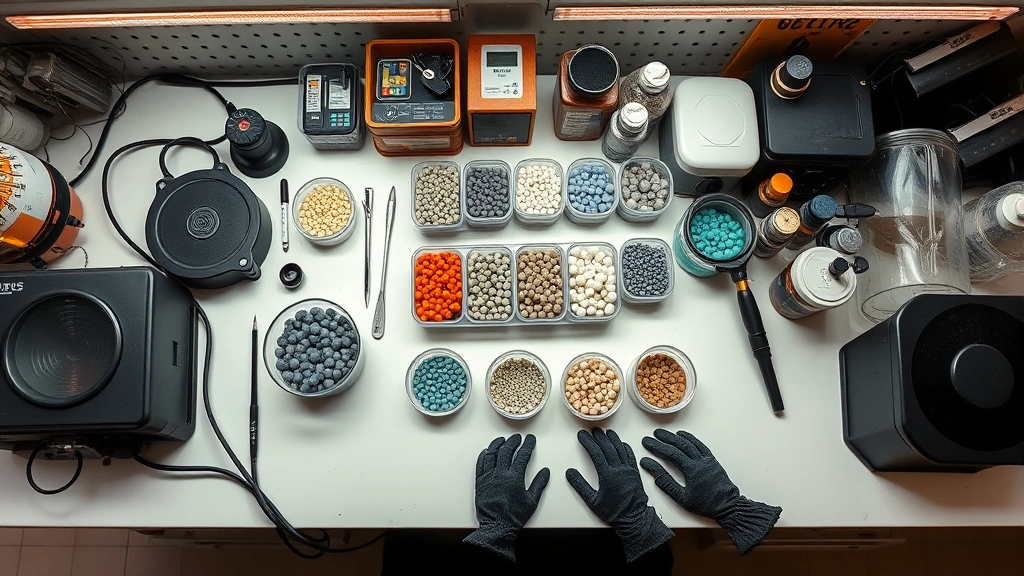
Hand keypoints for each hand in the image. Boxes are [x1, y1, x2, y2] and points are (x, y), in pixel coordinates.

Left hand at [463, 434, 549, 561]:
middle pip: (506, 451)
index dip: (528, 445)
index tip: (530, 439)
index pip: (522, 455)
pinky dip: (484, 455)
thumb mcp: (531, 501)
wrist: (496, 527)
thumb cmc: (514, 516)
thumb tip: (545, 472)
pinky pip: (480, 464)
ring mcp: (488, 477)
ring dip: (497, 444)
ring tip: (502, 440)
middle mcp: (500, 474)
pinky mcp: (480, 482)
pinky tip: (487, 451)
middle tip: (517, 438)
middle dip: (513, 441)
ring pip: (492, 454)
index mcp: (514, 477)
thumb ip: (539, 484)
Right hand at [566, 428, 673, 561]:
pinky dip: (625, 447)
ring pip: (620, 449)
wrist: (634, 519)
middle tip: (592, 430)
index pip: (596, 453)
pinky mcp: (635, 473)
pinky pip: (630, 456)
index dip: (588, 442)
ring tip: (606, 432)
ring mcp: (628, 470)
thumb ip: (580, 486)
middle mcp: (619, 469)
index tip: (582, 435)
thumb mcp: (592, 502)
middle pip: (608, 448)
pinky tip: (622, 443)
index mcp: (607, 475)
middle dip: (599, 438)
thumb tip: (570, 473)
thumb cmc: (613, 512)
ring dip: (612, 439)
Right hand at [640, 429, 780, 554]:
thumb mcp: (683, 498)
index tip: (647, 443)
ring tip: (665, 433)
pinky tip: (684, 436)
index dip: (657, 447)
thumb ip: (667, 484)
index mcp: (692, 470)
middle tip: (653, 435)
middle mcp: (700, 461)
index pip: (671, 453)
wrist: (728, 506)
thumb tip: (654, 471)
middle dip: (664, 439)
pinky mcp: (712, 460)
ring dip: (676, 437)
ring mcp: (707, 459)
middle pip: (679, 445)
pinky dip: (691, 439)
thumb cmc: (706, 504)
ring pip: (690, 443)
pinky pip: (700, 445)